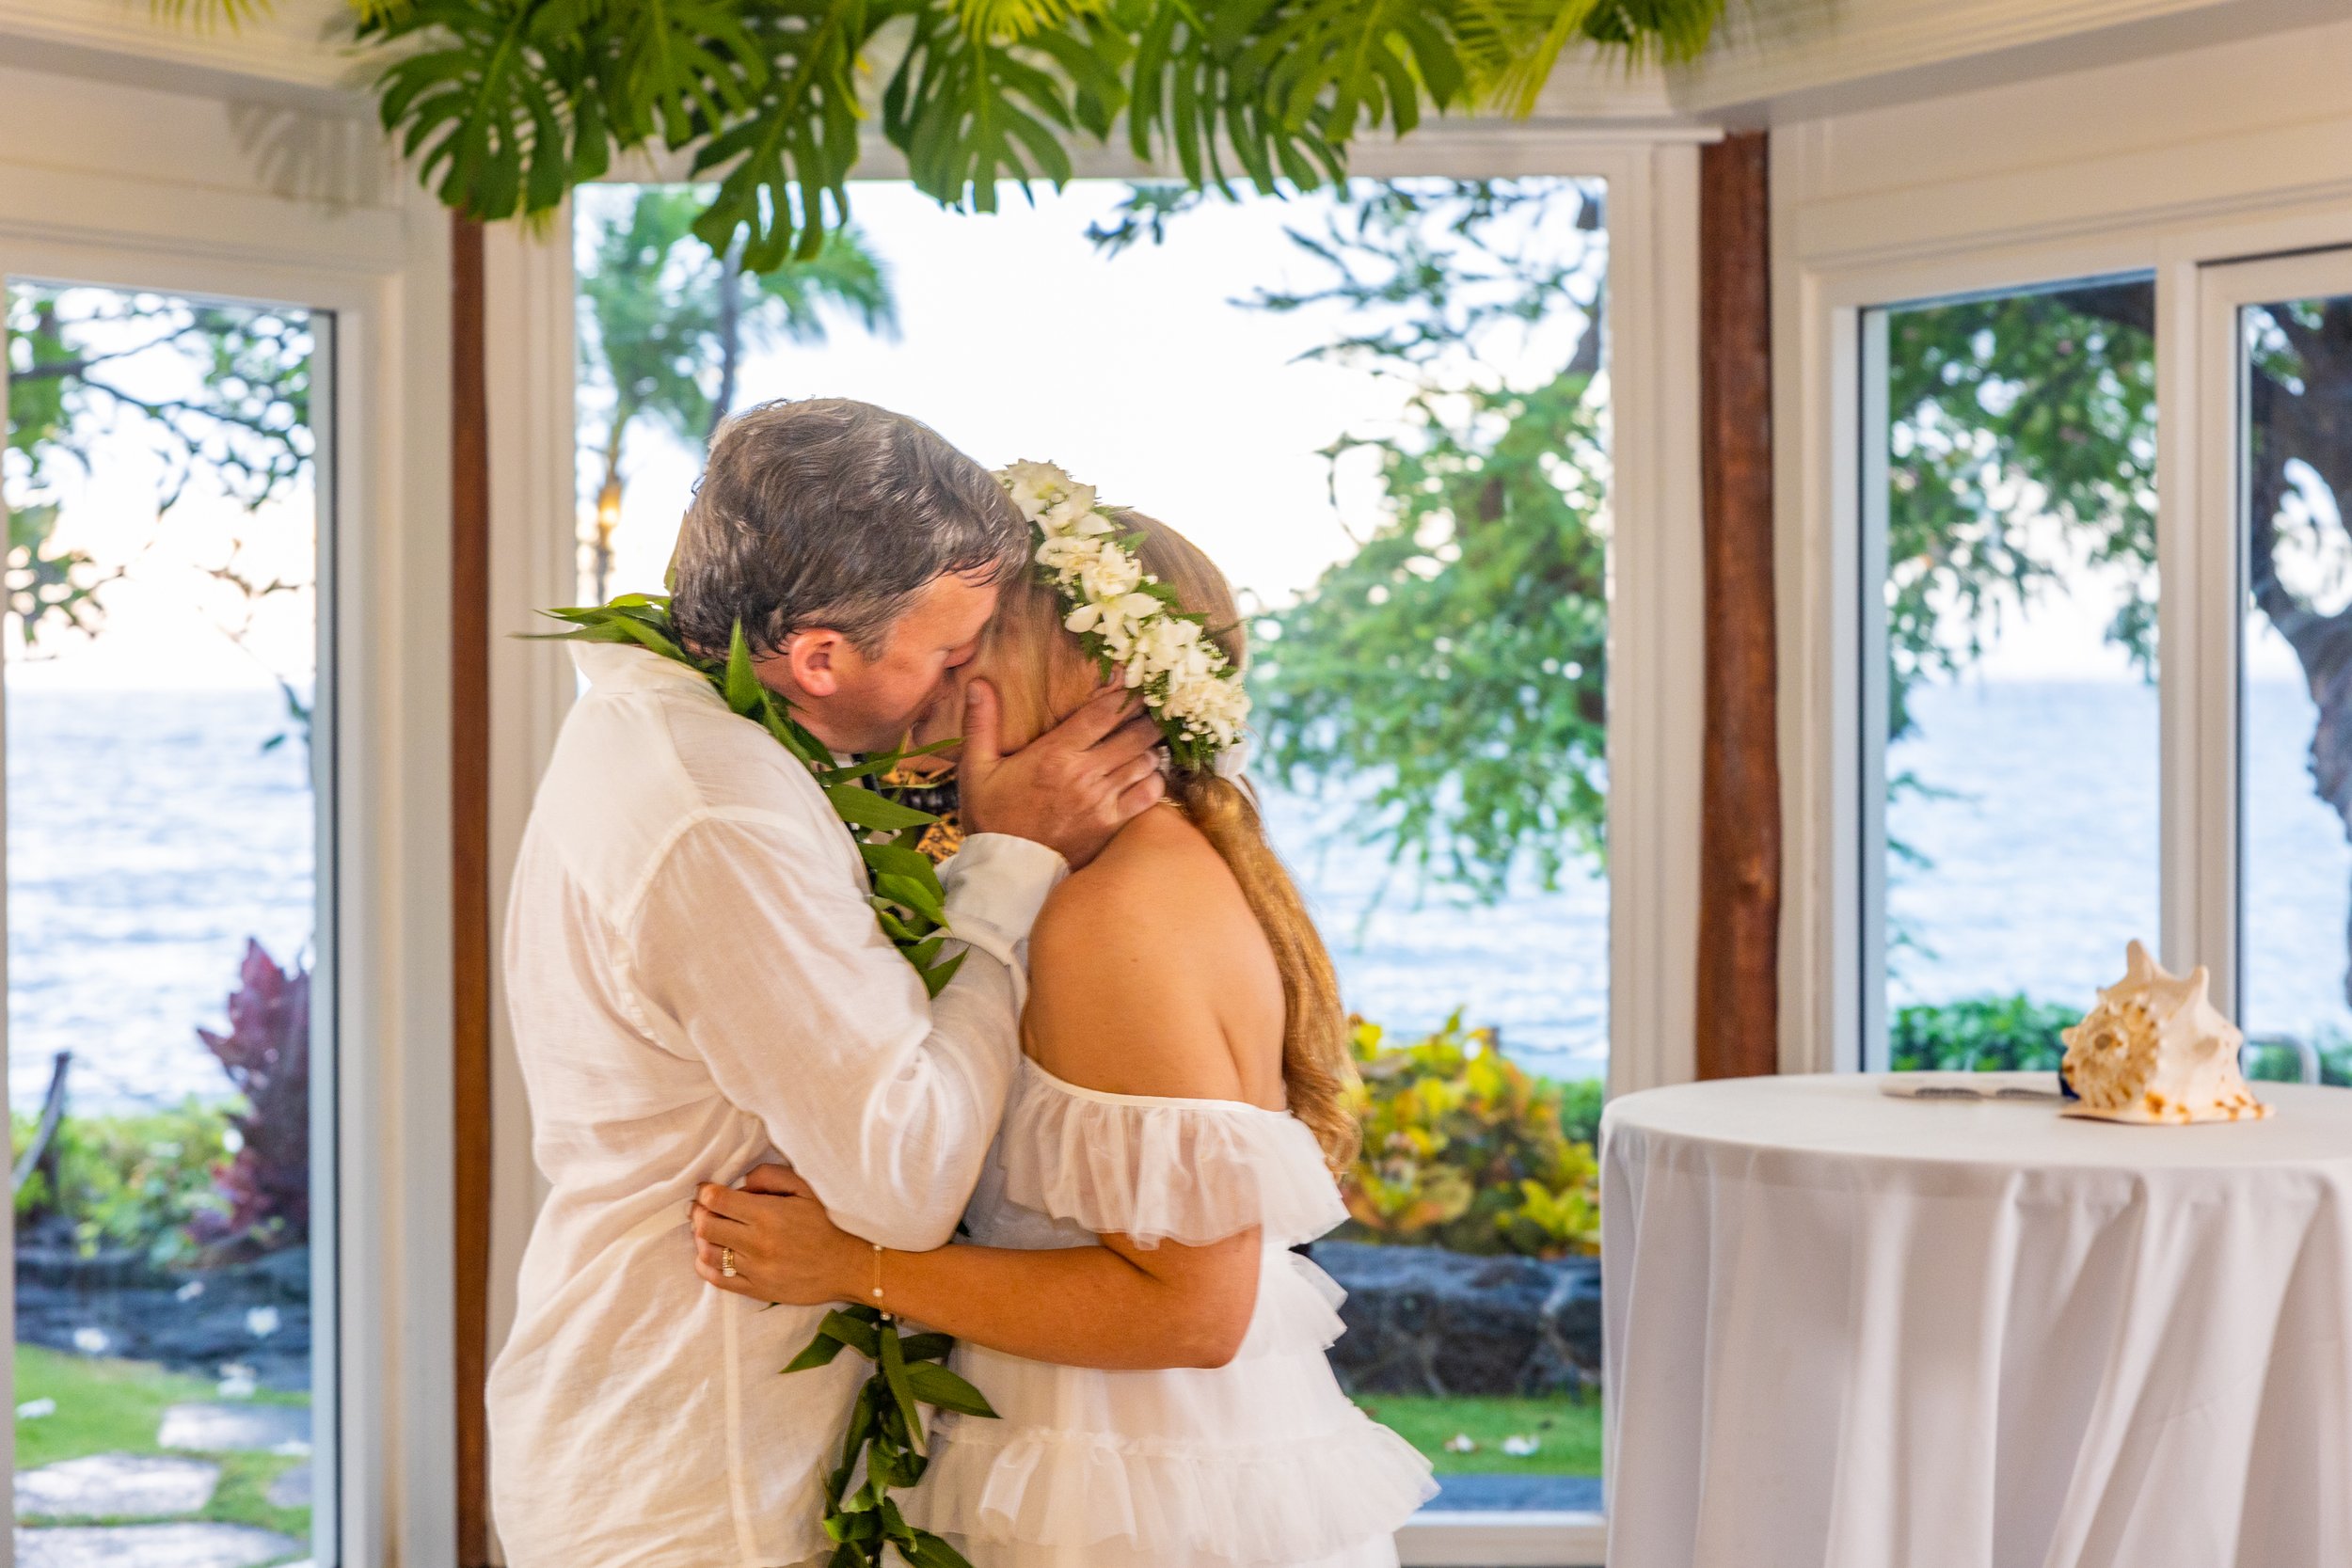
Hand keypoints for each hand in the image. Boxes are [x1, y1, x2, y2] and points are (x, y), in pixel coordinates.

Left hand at [692, 1165, 863, 1305]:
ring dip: (700, 1238)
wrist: (847, 1266)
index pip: (718, 1201)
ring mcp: (755, 1270)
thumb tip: (742, 1183)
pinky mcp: (756, 1290)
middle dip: (698, 1213)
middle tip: (702, 1207)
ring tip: (706, 1230)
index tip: (706, 1189)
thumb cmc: (827, 1223)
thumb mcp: (805, 1188)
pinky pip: (718, 1280)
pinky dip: (705, 1266)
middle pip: (706, 1226)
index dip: (705, 1191)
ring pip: (708, 1253)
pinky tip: (708, 1255)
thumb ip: (771, 1176)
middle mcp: (757, 1243)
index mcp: (768, 1215)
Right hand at [958, 679, 1166, 867]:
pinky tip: (1148, 772)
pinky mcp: (1111, 825)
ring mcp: (1101, 801)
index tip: (1132, 686)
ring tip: (1150, 737)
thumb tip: (977, 684)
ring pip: (1146, 761)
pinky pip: (1148, 794)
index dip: (1124, 695)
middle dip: (1146, 717)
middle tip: (1150, 709)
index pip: (1104, 713)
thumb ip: (980, 724)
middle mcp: (1084, 775)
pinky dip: (1154, 779)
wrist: (1006, 871)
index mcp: (1054, 754)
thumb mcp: (977, 770)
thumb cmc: (991, 817)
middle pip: (1134, 733)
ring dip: (1151, 746)